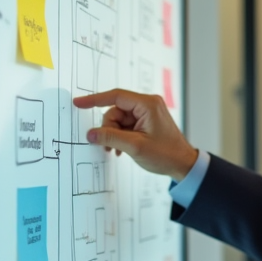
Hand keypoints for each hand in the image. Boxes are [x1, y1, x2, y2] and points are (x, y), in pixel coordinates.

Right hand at [73, 89, 198, 180]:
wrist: (182, 164)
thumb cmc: (166, 154)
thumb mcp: (135, 147)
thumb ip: (111, 137)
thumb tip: (91, 134)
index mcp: (147, 104)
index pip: (116, 96)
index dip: (95, 100)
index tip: (79, 103)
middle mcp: (147, 105)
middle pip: (115, 111)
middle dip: (109, 128)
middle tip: (110, 145)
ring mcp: (147, 113)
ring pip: (118, 119)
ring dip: (114, 134)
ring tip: (117, 150)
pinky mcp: (146, 122)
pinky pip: (125, 125)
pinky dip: (120, 136)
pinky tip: (121, 149)